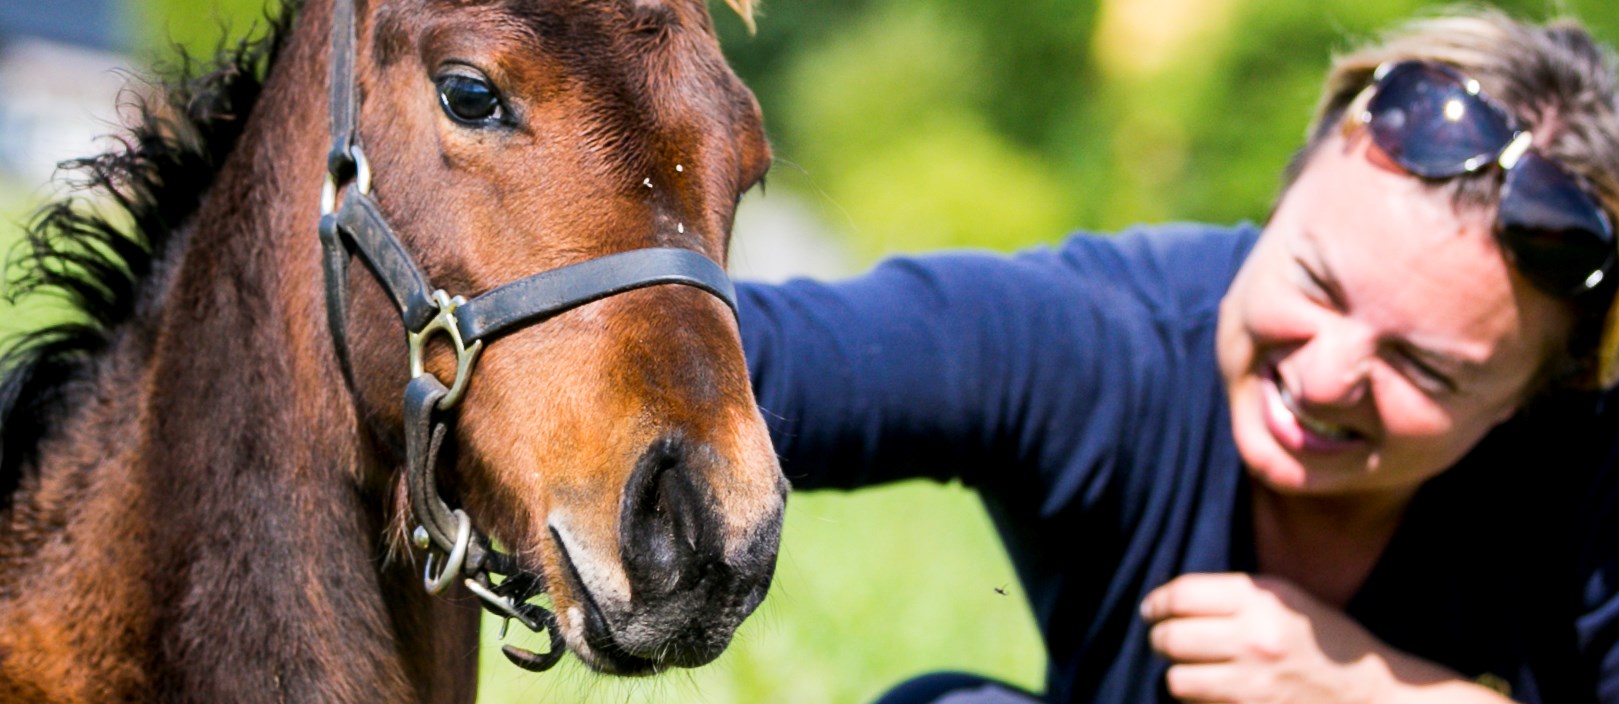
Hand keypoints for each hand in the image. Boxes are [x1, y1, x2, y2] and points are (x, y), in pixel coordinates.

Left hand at [1139, 573, 1509, 703]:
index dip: (1157, 602)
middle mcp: (1254, 642)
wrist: (1371, 697)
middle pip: (1169, 637)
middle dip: (1160, 638)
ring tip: (1194, 669)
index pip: (1182, 595)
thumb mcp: (1287, 601)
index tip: (1152, 609)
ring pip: (1176, 679)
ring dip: (1178, 674)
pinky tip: (1215, 692)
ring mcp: (1251, 686)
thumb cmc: (1324, 644)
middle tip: (1165, 638)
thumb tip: (1172, 598)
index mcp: (1263, 603)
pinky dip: (1198, 701)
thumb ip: (1234, 594)